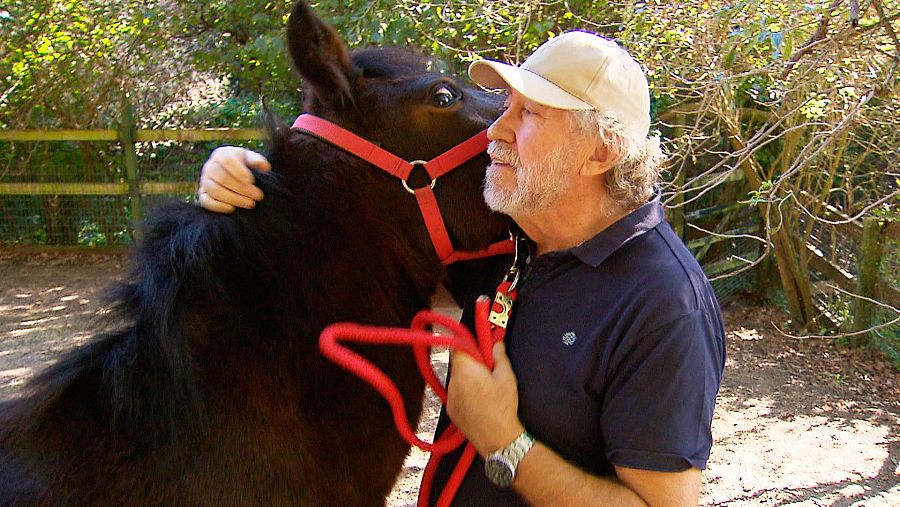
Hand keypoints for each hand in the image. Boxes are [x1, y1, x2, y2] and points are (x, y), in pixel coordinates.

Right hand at [198, 147, 270, 213]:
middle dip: (242, 188)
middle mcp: (210, 166)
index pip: (227, 160)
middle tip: (258, 196)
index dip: (239, 171)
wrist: (236, 177)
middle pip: (222, 177)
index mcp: (222, 154)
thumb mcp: (253, 160)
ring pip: (214, 190)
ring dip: (233, 198)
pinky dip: (218, 206)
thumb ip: (258, 161)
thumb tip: (264, 167)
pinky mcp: (202, 194)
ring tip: (250, 204)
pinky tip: (232, 209)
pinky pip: (205, 201)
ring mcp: (204, 181)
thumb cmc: (246, 166)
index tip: (252, 181)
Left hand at [446, 342, 524, 456]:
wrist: (498, 439)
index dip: (469, 345)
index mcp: (465, 370)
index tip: (479, 347)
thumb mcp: (507, 377)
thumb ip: (500, 356)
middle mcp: (453, 382)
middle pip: (458, 364)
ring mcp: (450, 398)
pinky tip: (480, 401)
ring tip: (486, 389)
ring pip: (457, 380)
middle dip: (471, 364)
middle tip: (488, 370)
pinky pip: (456, 395)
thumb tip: (496, 344)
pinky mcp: (452, 411)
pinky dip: (465, 394)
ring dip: (468, 379)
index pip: (457, 347)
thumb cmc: (502, 410)